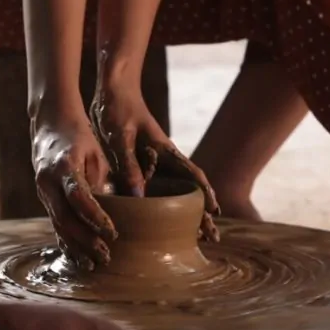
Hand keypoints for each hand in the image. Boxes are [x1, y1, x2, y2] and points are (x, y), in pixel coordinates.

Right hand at [32, 116, 117, 268]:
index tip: (113, 233)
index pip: (79, 197)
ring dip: (75, 246)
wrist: (49, 125)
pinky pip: (54, 222)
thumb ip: (102, 180)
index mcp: (64, 166)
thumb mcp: (95, 153)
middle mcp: (48, 181)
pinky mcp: (44, 197)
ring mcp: (43, 191)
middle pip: (65, 218)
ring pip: (58, 224)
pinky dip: (65, 240)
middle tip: (106, 256)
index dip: (95, 218)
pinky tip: (75, 256)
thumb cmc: (79, 137)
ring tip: (92, 265)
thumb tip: (120, 208)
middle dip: (85, 240)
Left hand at [89, 89, 219, 241]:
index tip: (215, 212)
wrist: (113, 92)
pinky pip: (154, 189)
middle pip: (189, 189)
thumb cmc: (119, 110)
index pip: (192, 174)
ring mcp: (153, 163)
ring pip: (174, 192)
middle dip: (202, 212)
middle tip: (212, 237)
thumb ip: (129, 165)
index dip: (206, 193)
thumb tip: (139, 197)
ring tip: (194, 236)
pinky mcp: (140, 164)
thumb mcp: (121, 137)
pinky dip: (161, 206)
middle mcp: (163, 159)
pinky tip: (159, 220)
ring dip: (185, 213)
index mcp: (165, 151)